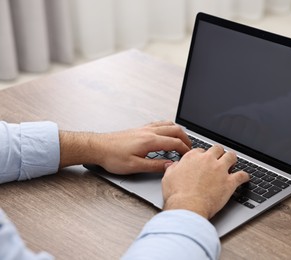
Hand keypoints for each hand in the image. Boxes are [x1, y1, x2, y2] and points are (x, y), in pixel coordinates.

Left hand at [59, 121, 191, 173]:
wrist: (98, 147)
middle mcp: (149, 131)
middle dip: (186, 138)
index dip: (185, 150)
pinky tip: (166, 134)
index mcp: (150, 140)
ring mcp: (144, 128)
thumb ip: (155, 166)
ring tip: (181, 140)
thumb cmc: (112, 157)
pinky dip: (168, 128)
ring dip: (178, 131)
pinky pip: (159, 124)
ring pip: (168, 124)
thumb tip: (170, 165)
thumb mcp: (135, 166)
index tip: (189, 156)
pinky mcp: (139, 129)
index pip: (175, 142)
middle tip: (190, 148)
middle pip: (175, 130)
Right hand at [161, 145, 249, 218]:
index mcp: (193, 158)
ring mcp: (220, 170)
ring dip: (232, 159)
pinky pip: (242, 175)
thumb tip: (173, 165)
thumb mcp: (168, 178)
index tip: (203, 160)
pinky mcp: (229, 182)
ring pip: (231, 156)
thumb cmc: (177, 195)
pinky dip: (245, 176)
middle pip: (217, 149)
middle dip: (219, 153)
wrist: (187, 208)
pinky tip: (245, 178)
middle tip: (219, 158)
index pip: (201, 151)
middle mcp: (208, 160)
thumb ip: (172, 168)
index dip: (203, 156)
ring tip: (233, 162)